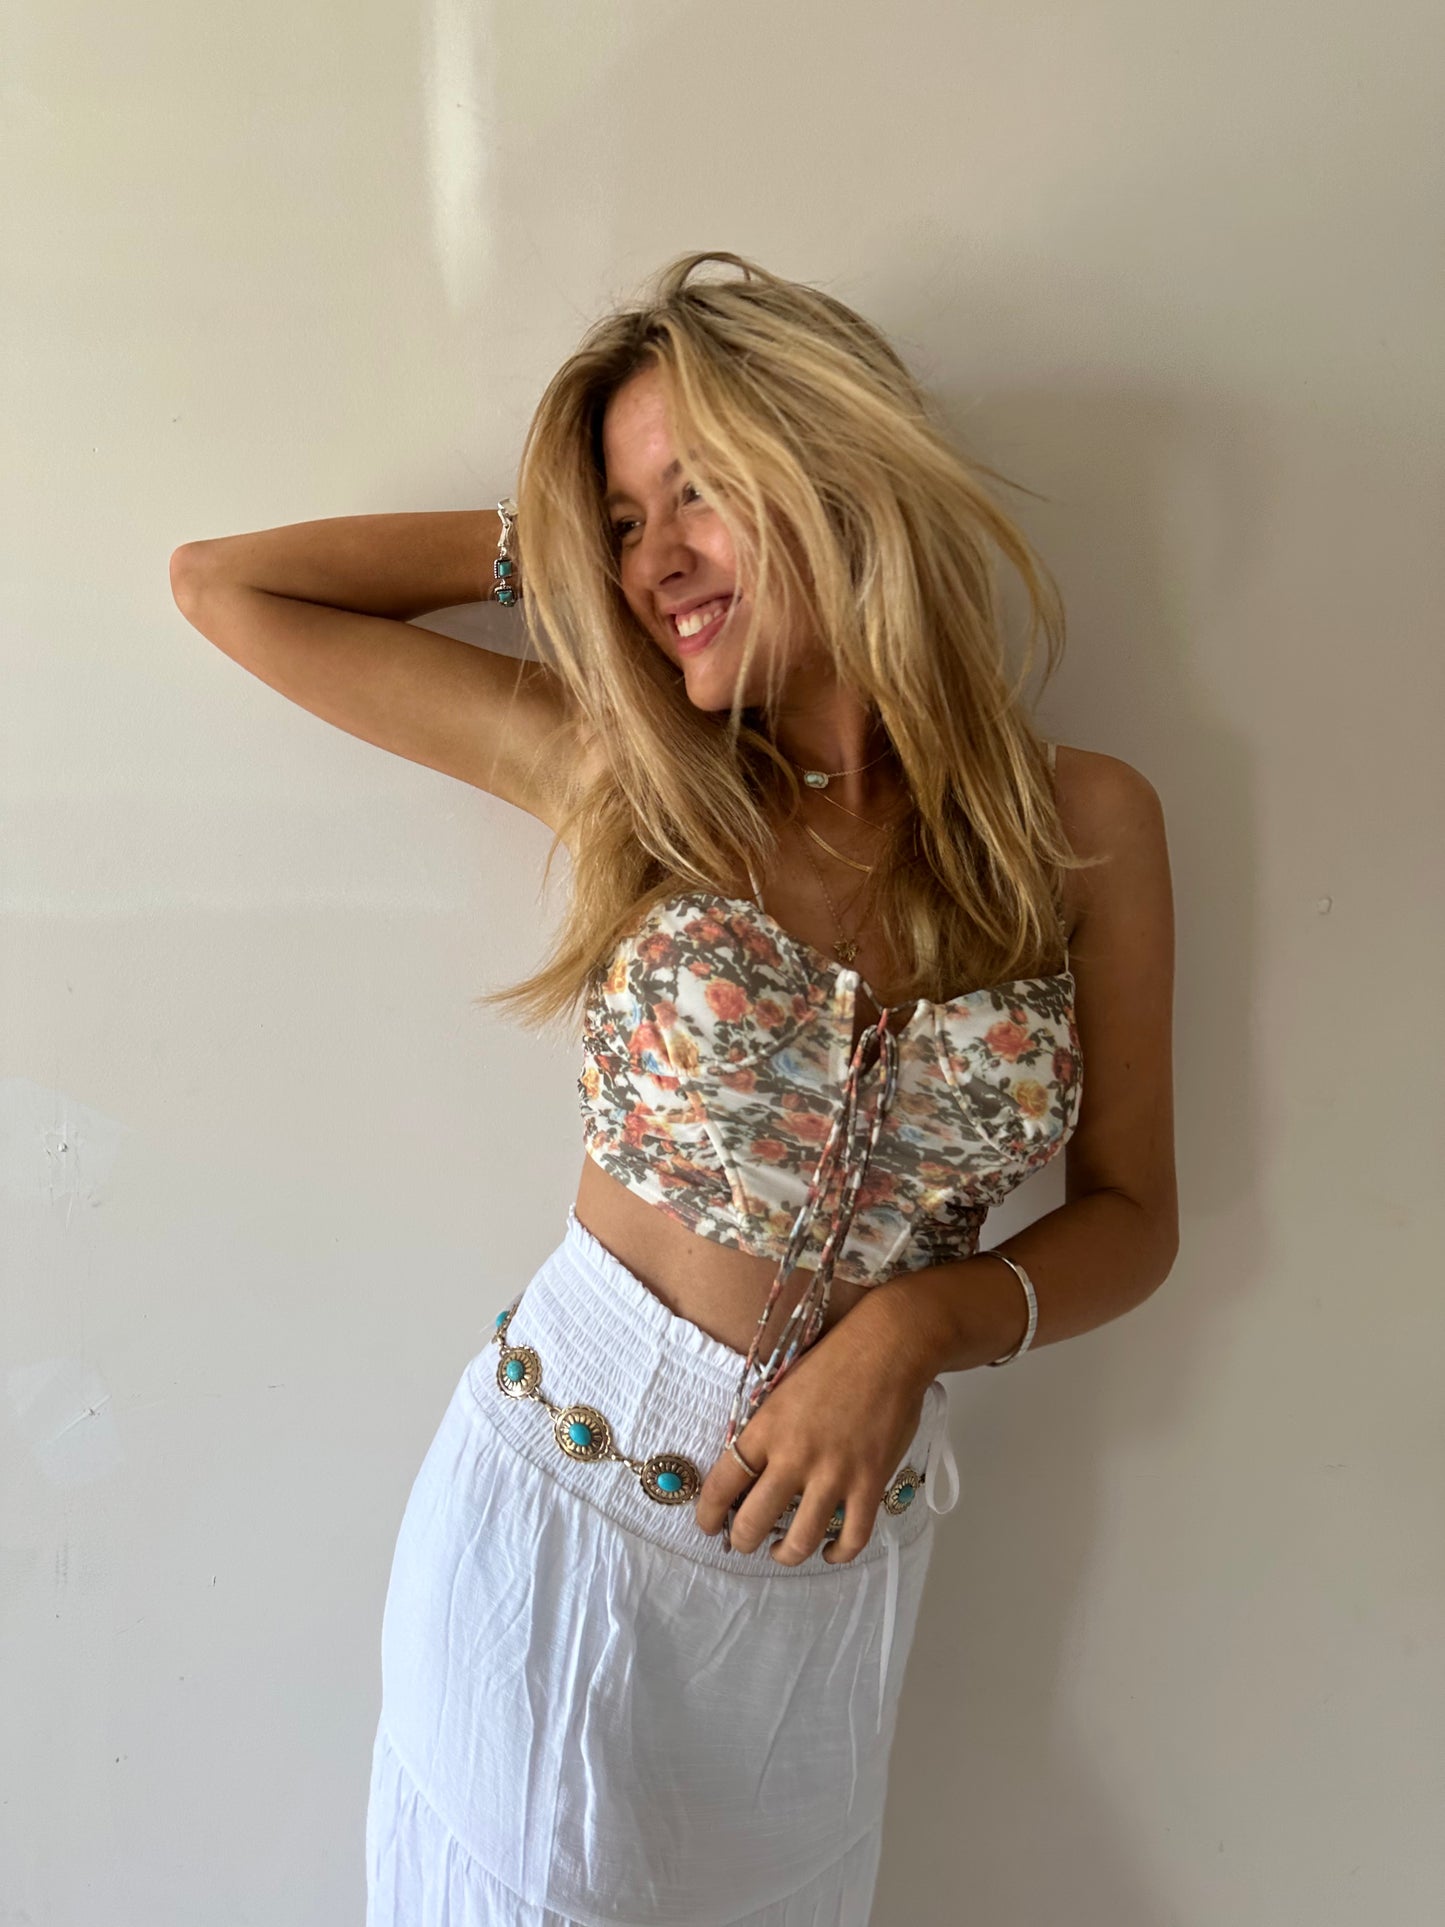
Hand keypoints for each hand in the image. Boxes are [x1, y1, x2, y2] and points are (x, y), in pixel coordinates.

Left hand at [694, 1291, 934, 1566]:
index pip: (722, 1484)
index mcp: (765, 1429)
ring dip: (785, 1554)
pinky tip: (829, 1551)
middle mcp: (794, 1456)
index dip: (708, 1514)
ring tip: (782, 1551)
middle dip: (743, 1541)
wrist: (887, 1347)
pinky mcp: (870, 1483)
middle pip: (754, 1522)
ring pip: (800, 1541)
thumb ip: (766, 1430)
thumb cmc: (833, 1360)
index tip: (708, 1526)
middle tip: (744, 1542)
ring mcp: (834, 1473)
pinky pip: (852, 1538)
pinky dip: (838, 1553)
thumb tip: (751, 1467)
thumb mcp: (782, 1390)